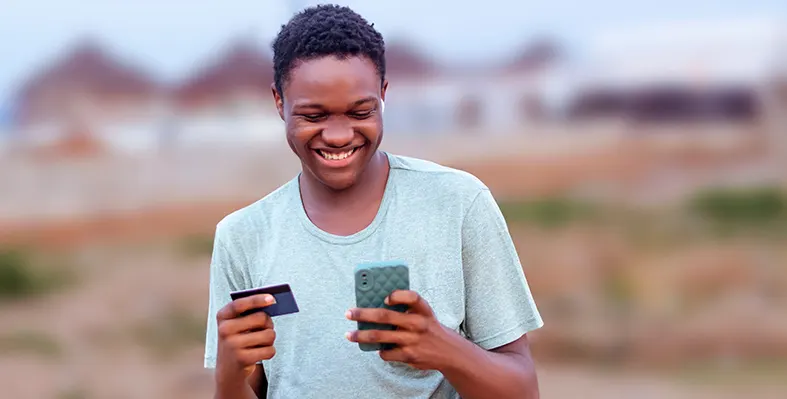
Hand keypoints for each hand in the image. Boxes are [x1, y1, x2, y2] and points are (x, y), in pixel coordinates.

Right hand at [216, 294, 276, 376]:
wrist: (228, 370)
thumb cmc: (238, 340)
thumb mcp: (237, 325)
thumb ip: (250, 313)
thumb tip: (271, 303)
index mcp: (222, 317)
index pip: (239, 304)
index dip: (256, 299)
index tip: (272, 298)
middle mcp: (224, 330)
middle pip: (261, 318)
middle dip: (269, 323)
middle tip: (266, 328)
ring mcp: (232, 345)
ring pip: (269, 335)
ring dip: (270, 339)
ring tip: (261, 343)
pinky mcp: (242, 359)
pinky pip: (269, 350)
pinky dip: (270, 352)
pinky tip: (260, 354)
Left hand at [345, 290, 462, 370]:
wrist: (448, 352)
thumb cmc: (429, 328)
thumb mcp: (424, 313)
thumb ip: (406, 308)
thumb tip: (375, 305)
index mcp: (423, 309)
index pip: (412, 297)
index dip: (396, 295)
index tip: (384, 297)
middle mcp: (418, 323)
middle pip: (385, 316)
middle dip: (363, 314)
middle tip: (349, 313)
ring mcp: (412, 340)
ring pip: (380, 336)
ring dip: (361, 336)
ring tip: (349, 335)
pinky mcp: (409, 355)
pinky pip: (386, 353)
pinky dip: (380, 351)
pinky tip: (379, 348)